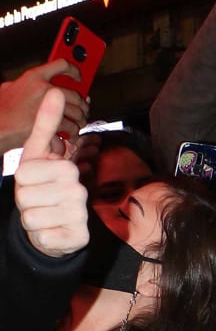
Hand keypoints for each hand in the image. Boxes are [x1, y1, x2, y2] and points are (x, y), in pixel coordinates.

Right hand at [0, 60, 84, 152]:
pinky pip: (71, 126)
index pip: (61, 64)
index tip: (79, 76)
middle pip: (75, 93)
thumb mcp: (9, 87)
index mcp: (34, 76)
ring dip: (81, 119)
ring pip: (77, 111)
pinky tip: (71, 134)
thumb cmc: (2, 109)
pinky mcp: (52, 121)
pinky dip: (73, 132)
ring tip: (79, 122)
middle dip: (82, 103)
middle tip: (83, 108)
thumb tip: (28, 85)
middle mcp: (44, 87)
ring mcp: (49, 104)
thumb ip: (23, 84)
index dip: (74, 70)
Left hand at [13, 90, 88, 257]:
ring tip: (43, 215)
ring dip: (31, 220)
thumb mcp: (38, 153)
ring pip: (32, 218)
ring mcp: (79, 217)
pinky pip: (44, 238)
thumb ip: (47, 123)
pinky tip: (51, 232)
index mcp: (66, 170)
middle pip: (25, 197)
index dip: (21, 181)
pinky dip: (42, 237)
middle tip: (38, 200)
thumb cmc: (42, 185)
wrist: (55, 222)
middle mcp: (78, 192)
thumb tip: (55, 91)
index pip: (24, 175)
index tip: (34, 182)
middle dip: (24, 202)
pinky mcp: (78, 238)